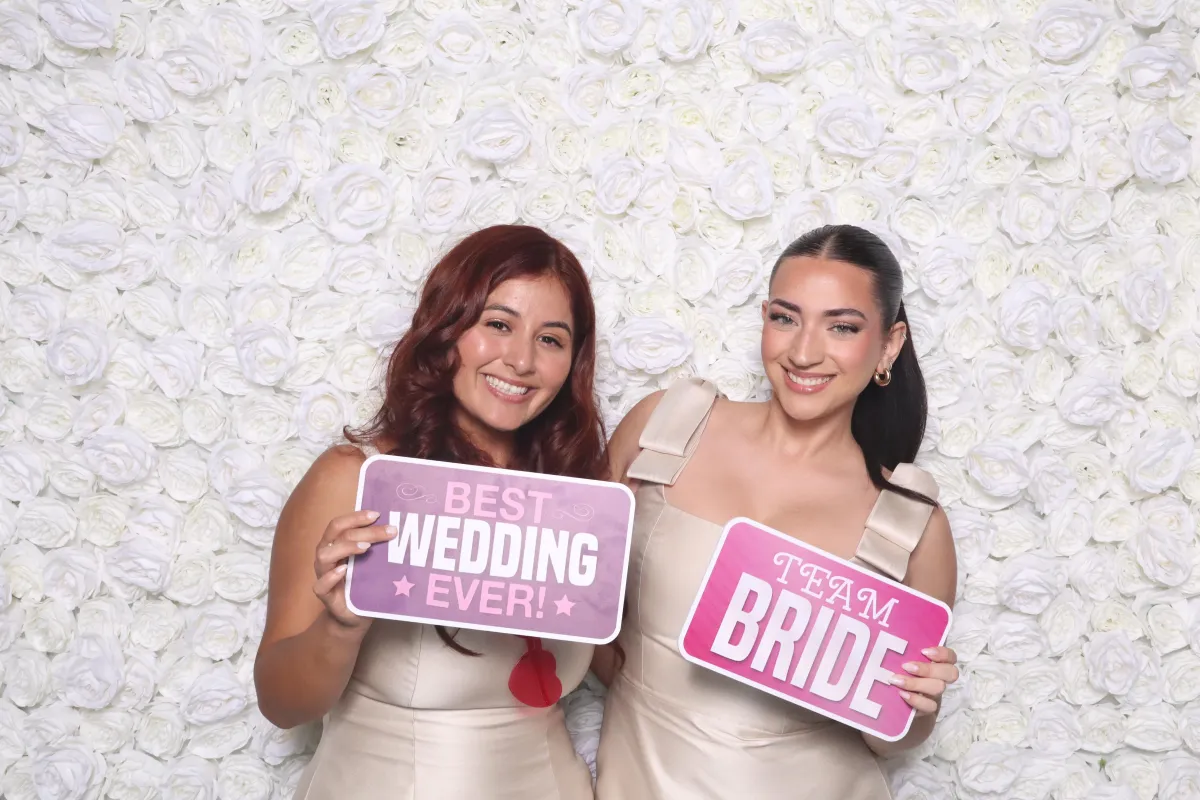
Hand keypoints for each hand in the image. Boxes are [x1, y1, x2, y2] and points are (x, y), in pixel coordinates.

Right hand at [313, 509, 396, 628]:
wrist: (354, 615)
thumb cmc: (363, 584)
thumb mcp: (371, 563)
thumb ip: (377, 548)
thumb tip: (398, 530)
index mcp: (335, 544)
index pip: (340, 524)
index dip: (356, 517)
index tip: (378, 514)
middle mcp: (326, 556)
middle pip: (337, 536)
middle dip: (363, 531)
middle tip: (388, 532)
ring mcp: (323, 575)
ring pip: (324, 555)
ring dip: (346, 548)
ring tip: (366, 548)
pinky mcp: (324, 595)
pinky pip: (320, 585)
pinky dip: (331, 576)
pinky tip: (344, 570)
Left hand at [889, 646, 958, 716]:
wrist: (894, 700)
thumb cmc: (897, 669)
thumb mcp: (901, 657)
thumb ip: (902, 647)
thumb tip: (886, 628)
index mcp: (936, 663)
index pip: (951, 656)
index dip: (942, 654)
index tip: (924, 651)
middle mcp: (939, 678)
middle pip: (950, 673)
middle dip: (929, 668)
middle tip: (906, 666)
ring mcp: (935, 694)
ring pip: (939, 688)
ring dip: (917, 683)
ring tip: (897, 680)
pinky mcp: (928, 709)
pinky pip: (929, 706)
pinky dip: (916, 700)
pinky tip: (901, 694)